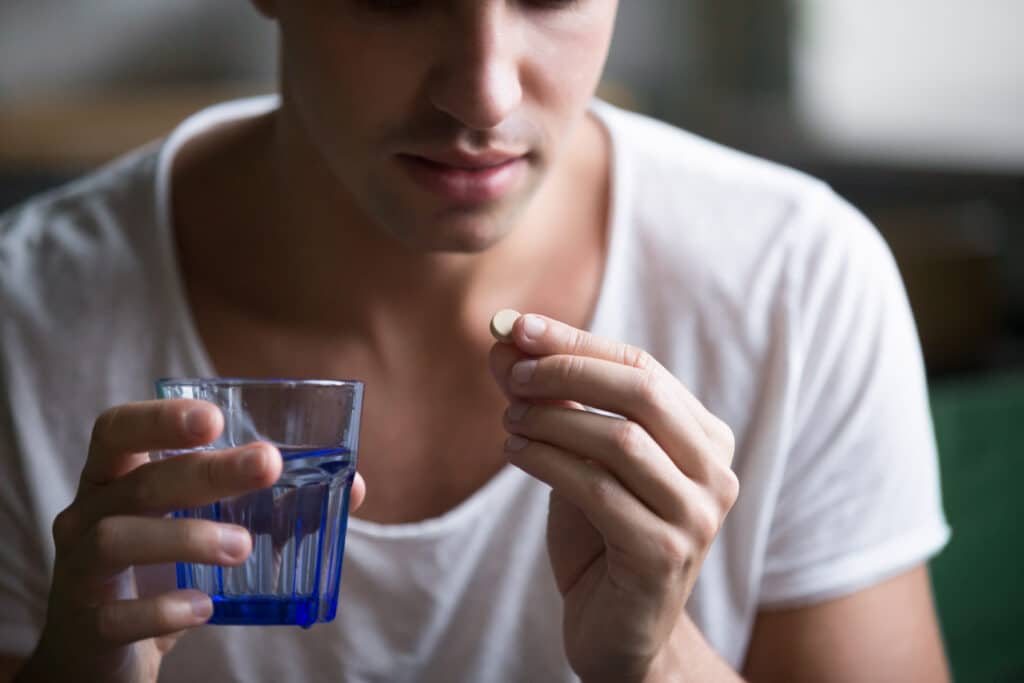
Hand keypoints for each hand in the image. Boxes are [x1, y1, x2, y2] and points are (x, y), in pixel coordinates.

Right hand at [23, 399, 365, 682]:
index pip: (119, 430)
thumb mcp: (203, 527)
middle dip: (205, 471)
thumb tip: (353, 484)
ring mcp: (80, 571)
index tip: (215, 418)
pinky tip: (204, 607)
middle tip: (267, 466)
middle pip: (138, 481)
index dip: (160, 418)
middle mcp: (87, 515)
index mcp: (114, 480)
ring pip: (118, 539)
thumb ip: (269, 503)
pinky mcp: (88, 626)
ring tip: (243, 546)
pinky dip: (164, 609)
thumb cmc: (160, 571)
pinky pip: (118, 615)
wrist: (101, 656)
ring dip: (187, 536)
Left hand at [489, 315, 737, 682]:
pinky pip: (596, 490)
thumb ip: (550, 401)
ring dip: (551, 420)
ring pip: (618, 440)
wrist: (620, 631)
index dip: (579, 342)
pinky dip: (546, 462)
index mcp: (704, 437)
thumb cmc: (601, 536)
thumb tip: (504, 343)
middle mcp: (715, 471)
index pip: (643, 368)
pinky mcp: (665, 554)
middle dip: (568, 371)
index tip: (520, 326)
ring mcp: (696, 515)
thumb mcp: (577, 457)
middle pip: (641, 393)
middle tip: (512, 370)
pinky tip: (515, 454)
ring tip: (509, 420)